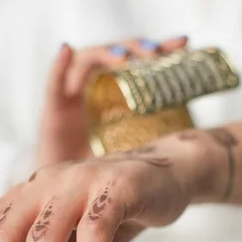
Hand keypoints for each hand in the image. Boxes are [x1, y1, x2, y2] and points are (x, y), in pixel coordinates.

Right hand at [39, 36, 188, 164]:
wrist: (72, 199)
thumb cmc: (105, 176)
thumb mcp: (133, 156)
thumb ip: (151, 143)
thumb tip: (189, 137)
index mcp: (119, 97)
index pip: (139, 63)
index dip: (160, 49)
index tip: (183, 42)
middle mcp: (96, 91)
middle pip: (115, 56)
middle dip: (135, 48)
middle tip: (156, 51)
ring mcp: (73, 99)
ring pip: (88, 61)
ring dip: (105, 53)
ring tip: (123, 57)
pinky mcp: (52, 112)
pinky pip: (54, 84)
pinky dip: (59, 65)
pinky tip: (67, 50)